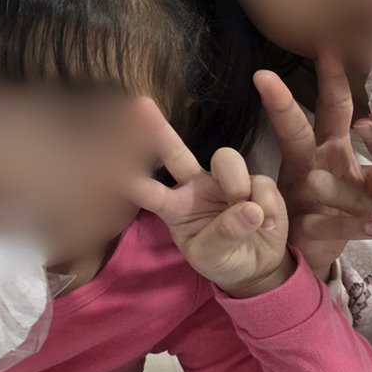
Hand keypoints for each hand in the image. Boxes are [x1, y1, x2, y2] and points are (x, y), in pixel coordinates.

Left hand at [129, 98, 294, 297]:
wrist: (258, 265)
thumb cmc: (223, 259)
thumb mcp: (212, 256)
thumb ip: (224, 235)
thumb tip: (249, 209)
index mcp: (175, 207)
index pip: (146, 190)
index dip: (127, 179)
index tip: (103, 167)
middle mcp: (195, 185)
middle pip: (175, 152)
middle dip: (158, 130)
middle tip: (139, 105)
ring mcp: (225, 180)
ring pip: (227, 160)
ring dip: (237, 187)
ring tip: (250, 217)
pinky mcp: (256, 181)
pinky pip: (260, 184)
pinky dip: (267, 207)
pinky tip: (266, 224)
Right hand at [253, 47, 371, 279]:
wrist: (310, 254)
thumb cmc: (338, 209)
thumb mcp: (367, 187)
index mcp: (327, 148)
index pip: (332, 108)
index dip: (331, 79)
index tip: (328, 46)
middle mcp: (308, 166)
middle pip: (294, 130)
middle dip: (281, 105)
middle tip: (265, 77)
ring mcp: (299, 196)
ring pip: (320, 183)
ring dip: (354, 196)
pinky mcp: (302, 228)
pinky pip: (328, 225)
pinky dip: (355, 226)